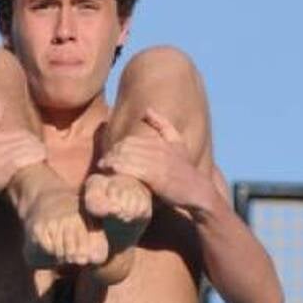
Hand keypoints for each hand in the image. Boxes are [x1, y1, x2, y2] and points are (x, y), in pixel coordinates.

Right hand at [0, 103, 46, 215]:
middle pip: (24, 140)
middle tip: (43, 151)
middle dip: (36, 145)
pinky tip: (40, 163)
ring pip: (25, 149)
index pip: (20, 133)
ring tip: (44, 156)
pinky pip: (21, 161)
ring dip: (38, 152)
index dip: (31, 139)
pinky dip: (33, 160)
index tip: (37, 146)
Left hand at [97, 108, 214, 211]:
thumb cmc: (185, 172)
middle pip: (128, 146)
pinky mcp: (157, 177)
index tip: (111, 153)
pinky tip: (111, 171)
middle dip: (113, 153)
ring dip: (112, 160)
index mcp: (163, 142)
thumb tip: (147, 109)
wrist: (199, 193)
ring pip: (128, 156)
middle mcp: (160, 150)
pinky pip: (133, 168)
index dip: (119, 146)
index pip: (133, 139)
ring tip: (103, 166)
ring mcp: (159, 163)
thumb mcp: (178, 145)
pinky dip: (119, 168)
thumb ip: (164, 127)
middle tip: (103, 161)